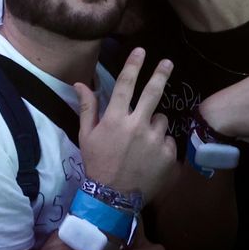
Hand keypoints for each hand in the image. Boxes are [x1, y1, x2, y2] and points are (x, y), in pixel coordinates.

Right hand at [76, 48, 175, 203]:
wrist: (113, 198)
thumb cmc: (97, 164)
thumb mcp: (86, 136)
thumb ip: (87, 107)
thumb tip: (80, 83)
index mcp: (115, 119)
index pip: (125, 84)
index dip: (133, 65)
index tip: (141, 51)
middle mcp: (137, 125)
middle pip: (153, 92)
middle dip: (161, 74)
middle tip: (168, 63)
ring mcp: (155, 139)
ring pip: (160, 120)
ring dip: (153, 125)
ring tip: (142, 143)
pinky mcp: (168, 154)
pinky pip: (168, 141)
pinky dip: (161, 144)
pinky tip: (150, 157)